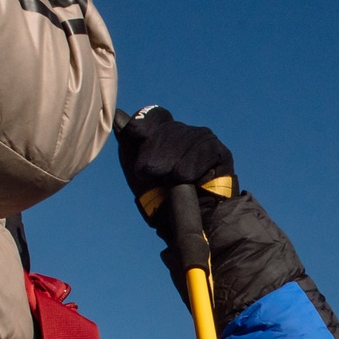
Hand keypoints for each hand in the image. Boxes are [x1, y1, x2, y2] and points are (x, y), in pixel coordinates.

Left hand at [119, 106, 236, 224]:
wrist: (186, 223)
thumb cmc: (160, 199)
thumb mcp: (137, 170)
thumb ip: (128, 142)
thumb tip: (118, 116)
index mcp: (162, 135)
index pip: (155, 115)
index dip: (144, 121)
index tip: (134, 133)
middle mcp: (183, 134)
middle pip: (167, 127)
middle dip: (154, 150)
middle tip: (150, 171)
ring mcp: (202, 141)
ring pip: (185, 136)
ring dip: (173, 162)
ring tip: (171, 179)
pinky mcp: (221, 152)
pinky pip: (204, 149)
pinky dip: (191, 165)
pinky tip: (186, 178)